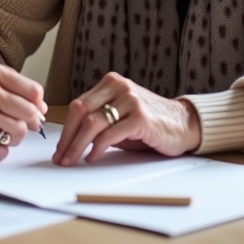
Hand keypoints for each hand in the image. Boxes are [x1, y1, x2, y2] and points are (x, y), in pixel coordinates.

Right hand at [0, 62, 48, 160]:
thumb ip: (4, 84)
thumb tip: (38, 106)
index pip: (32, 91)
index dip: (38, 103)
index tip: (35, 110)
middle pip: (29, 114)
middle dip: (29, 123)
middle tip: (19, 124)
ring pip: (17, 135)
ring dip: (10, 137)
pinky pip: (1, 152)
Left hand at [53, 72, 201, 165]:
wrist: (184, 124)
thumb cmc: (150, 123)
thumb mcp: (120, 116)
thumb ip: (99, 121)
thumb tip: (71, 140)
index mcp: (111, 83)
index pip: (79, 105)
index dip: (65, 128)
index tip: (59, 147)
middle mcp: (119, 87)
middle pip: (81, 111)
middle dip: (67, 138)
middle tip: (61, 157)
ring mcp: (130, 100)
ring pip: (92, 123)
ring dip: (77, 145)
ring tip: (72, 160)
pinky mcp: (140, 117)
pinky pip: (110, 134)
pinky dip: (97, 148)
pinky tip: (92, 157)